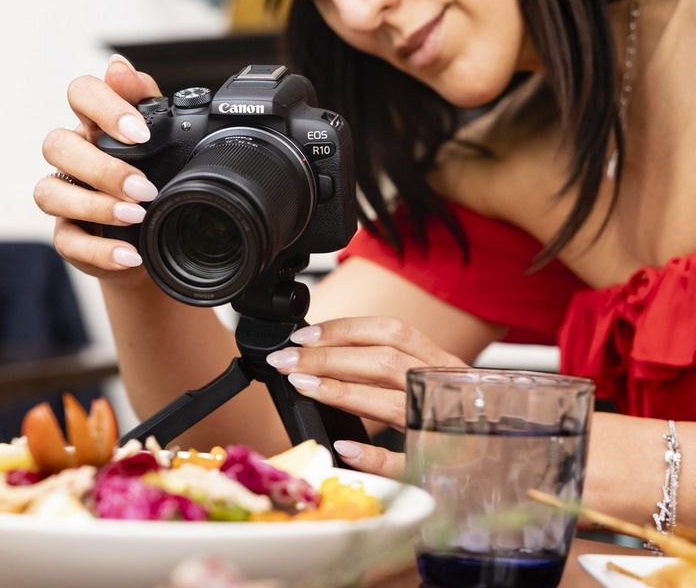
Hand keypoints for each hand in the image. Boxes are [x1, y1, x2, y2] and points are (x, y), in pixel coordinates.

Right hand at [33, 54, 161, 279]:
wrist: (164, 233)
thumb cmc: (160, 173)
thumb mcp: (165, 136)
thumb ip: (145, 99)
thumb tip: (118, 67)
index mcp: (97, 124)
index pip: (81, 94)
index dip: (104, 108)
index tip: (141, 134)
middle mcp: (74, 155)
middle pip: (57, 144)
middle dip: (102, 167)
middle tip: (144, 186)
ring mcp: (65, 195)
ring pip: (49, 192)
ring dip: (94, 205)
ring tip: (135, 216)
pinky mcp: (68, 235)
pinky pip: (67, 241)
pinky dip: (100, 251)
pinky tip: (129, 254)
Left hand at [264, 316, 464, 476]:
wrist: (512, 459)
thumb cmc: (460, 416)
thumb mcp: (432, 381)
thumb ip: (394, 368)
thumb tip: (329, 354)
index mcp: (442, 363)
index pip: (392, 331)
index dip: (344, 329)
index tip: (304, 335)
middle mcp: (446, 389)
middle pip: (385, 362)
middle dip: (329, 357)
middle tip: (288, 360)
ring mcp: (446, 429)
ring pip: (392, 403)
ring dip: (341, 392)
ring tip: (302, 385)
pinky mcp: (442, 469)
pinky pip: (406, 463)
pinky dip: (374, 455)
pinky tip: (345, 448)